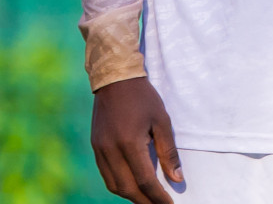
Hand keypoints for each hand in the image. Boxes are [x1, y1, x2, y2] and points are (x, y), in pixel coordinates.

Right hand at [91, 76, 180, 203]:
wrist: (115, 80)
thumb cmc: (143, 98)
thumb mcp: (162, 121)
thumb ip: (168, 152)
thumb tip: (177, 178)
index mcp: (129, 144)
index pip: (144, 181)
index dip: (158, 196)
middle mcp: (111, 151)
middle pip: (127, 188)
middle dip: (144, 201)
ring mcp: (100, 150)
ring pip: (113, 185)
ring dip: (131, 196)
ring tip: (148, 199)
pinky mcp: (95, 148)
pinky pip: (106, 175)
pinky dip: (119, 185)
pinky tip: (132, 186)